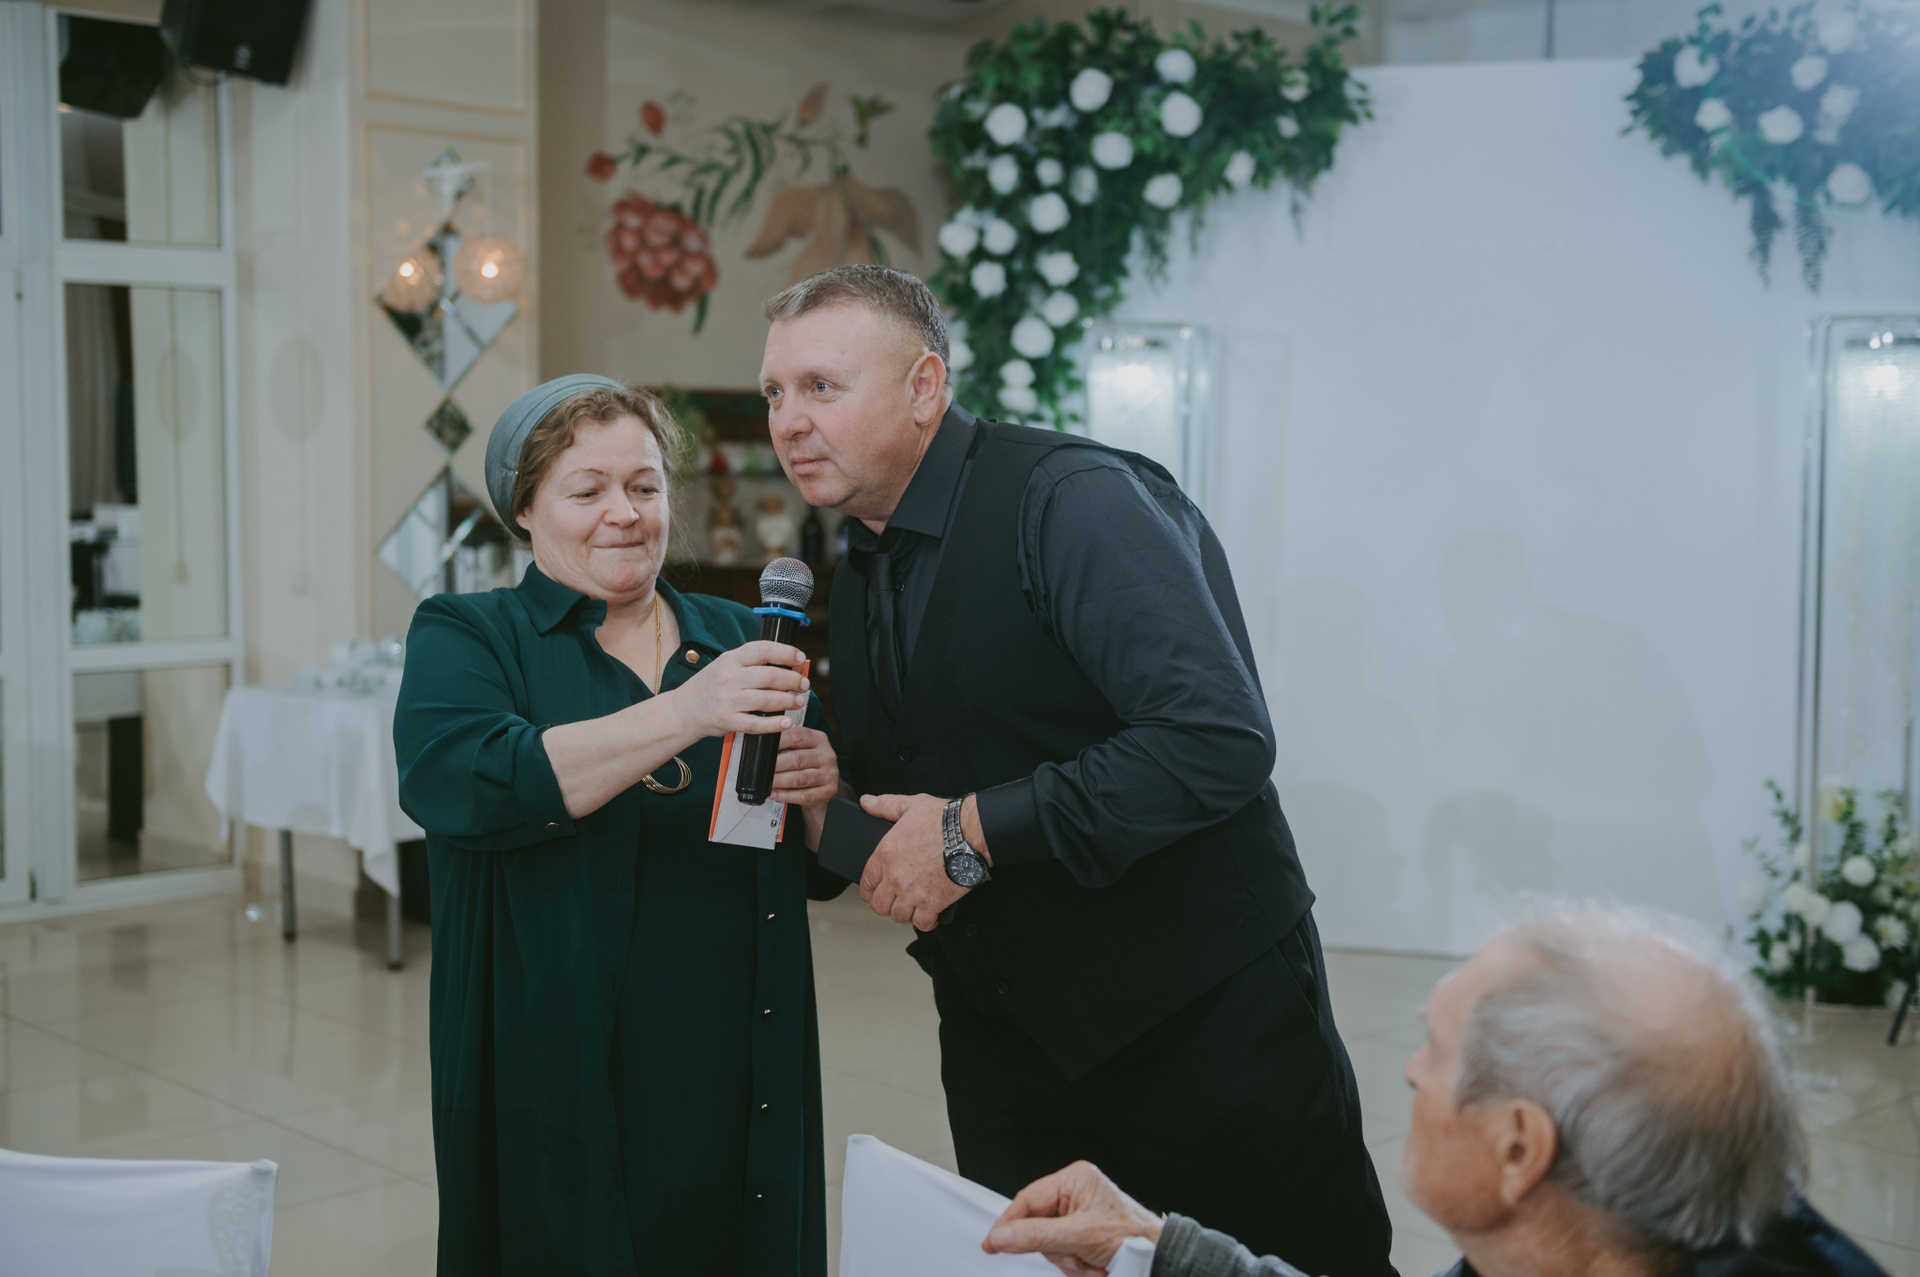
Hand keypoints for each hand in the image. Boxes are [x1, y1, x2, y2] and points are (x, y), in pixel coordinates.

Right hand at [662, 641, 808, 740]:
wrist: (683, 710)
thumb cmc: (710, 686)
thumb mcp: (725, 665)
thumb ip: (751, 662)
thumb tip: (787, 662)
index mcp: (731, 660)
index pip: (763, 649)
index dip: (786, 652)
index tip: (800, 659)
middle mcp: (729, 678)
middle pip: (769, 676)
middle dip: (792, 680)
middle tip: (804, 685)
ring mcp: (728, 700)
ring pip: (766, 699)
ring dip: (788, 700)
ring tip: (798, 700)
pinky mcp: (727, 721)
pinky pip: (756, 724)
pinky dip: (774, 724)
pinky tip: (787, 721)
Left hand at [770, 725, 838, 849]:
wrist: (824, 786)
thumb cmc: (807, 765)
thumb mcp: (801, 748)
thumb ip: (787, 744)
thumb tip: (761, 746)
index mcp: (818, 739)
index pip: (797, 736)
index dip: (778, 741)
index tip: (762, 747)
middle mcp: (827, 755)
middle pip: (798, 759)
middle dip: (776, 765)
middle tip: (760, 769)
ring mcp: (830, 773)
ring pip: (800, 778)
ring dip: (780, 781)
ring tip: (766, 783)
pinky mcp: (829, 790)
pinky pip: (805, 795)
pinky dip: (787, 796)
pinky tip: (776, 794)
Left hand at [859, 793, 969, 931]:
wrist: (970, 832)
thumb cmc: (943, 819)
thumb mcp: (910, 805)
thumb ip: (885, 805)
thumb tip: (866, 802)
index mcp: (885, 854)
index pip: (865, 884)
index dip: (868, 891)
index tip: (875, 893)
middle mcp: (894, 876)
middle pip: (879, 905)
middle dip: (886, 904)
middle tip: (895, 901)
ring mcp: (912, 892)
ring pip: (898, 916)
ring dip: (905, 914)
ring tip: (912, 907)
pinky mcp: (932, 903)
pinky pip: (922, 923)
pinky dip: (926, 922)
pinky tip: (930, 915)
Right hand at [982, 1161, 1163, 1276]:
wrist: (1158, 1259)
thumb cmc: (1131, 1236)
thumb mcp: (1078, 1236)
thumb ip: (1035, 1236)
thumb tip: (1001, 1235)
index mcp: (1074, 1180)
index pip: (1027, 1199)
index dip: (1009, 1223)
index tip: (993, 1243)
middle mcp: (1075, 1194)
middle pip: (1037, 1226)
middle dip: (1056, 1250)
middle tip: (1074, 1257)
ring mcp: (1078, 1216)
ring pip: (1050, 1245)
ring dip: (1070, 1262)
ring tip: (1091, 1264)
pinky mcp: (1083, 1235)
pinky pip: (1063, 1254)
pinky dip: (1077, 1266)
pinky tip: (1094, 1266)